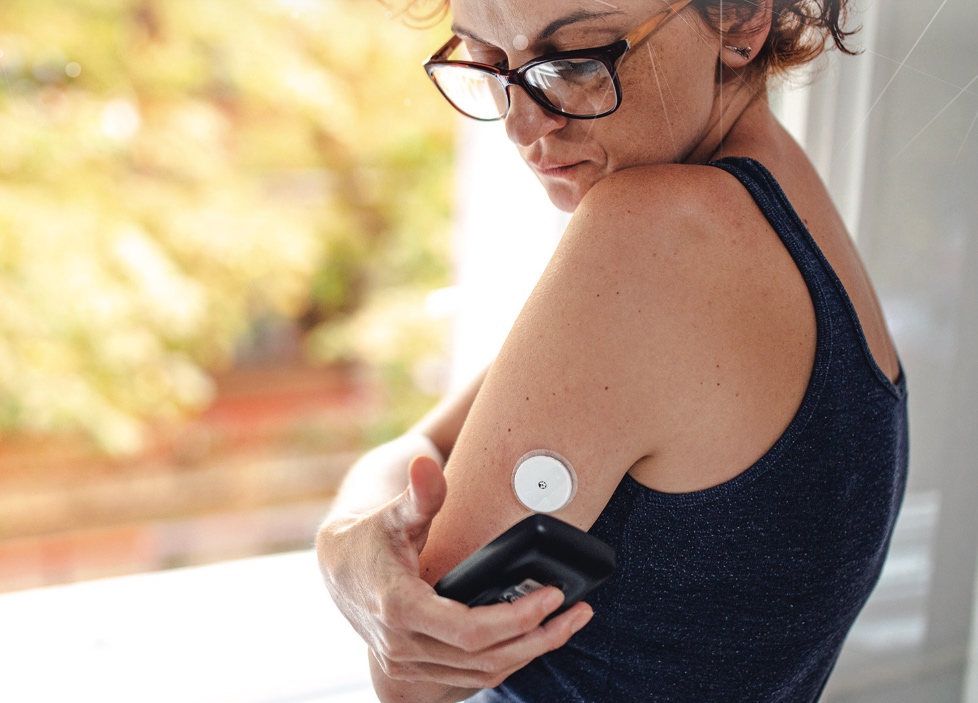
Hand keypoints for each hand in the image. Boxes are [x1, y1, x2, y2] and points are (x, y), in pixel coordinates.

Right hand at [316, 455, 593, 692]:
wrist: (340, 570)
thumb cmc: (372, 537)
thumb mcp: (394, 513)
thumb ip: (419, 494)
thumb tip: (425, 464)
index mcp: (401, 608)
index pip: (472, 630)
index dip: (519, 617)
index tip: (555, 594)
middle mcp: (402, 648)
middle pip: (486, 658)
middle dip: (540, 637)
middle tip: (578, 612)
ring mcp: (406, 668)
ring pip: (482, 675)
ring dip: (530, 653)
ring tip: (567, 624)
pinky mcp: (414, 678)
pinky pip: (470, 681)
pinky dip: (506, 662)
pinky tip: (532, 639)